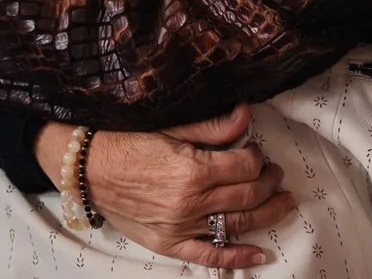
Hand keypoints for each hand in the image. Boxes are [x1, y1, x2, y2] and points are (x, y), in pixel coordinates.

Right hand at [39, 108, 294, 269]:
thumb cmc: (126, 140)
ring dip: (267, 214)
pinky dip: (238, 257)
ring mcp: (181, 226)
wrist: (87, 166)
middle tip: (277, 175)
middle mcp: (191, 201)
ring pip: (238, 224)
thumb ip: (212, 126)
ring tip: (284, 203)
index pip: (245, 165)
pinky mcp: (169, 243)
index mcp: (193, 168)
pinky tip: (261, 254)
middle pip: (248, 195)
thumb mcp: (170, 125)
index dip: (258, 156)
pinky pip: (209, 255)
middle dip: (270, 183)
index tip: (257, 151)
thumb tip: (247, 114)